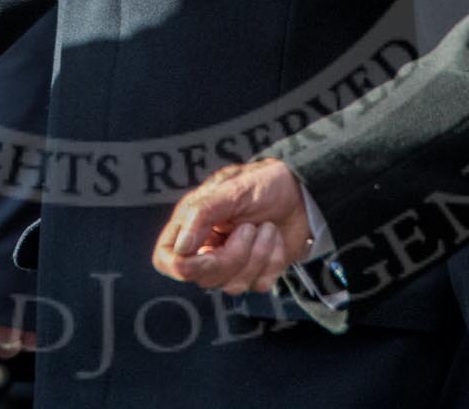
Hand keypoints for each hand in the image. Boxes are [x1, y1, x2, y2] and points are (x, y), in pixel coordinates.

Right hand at [151, 158, 312, 294]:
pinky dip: (273, 261)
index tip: (209, 252)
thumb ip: (202, 213)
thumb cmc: (263, 183)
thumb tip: (180, 249)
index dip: (182, 266)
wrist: (302, 192)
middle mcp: (206, 248)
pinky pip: (259, 285)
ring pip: (232, 286)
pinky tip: (275, 239)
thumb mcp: (232, 188)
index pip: (166, 259)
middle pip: (203, 278)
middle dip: (233, 256)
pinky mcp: (255, 274)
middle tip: (250, 228)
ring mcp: (231, 265)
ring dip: (258, 254)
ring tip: (266, 227)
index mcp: (191, 224)